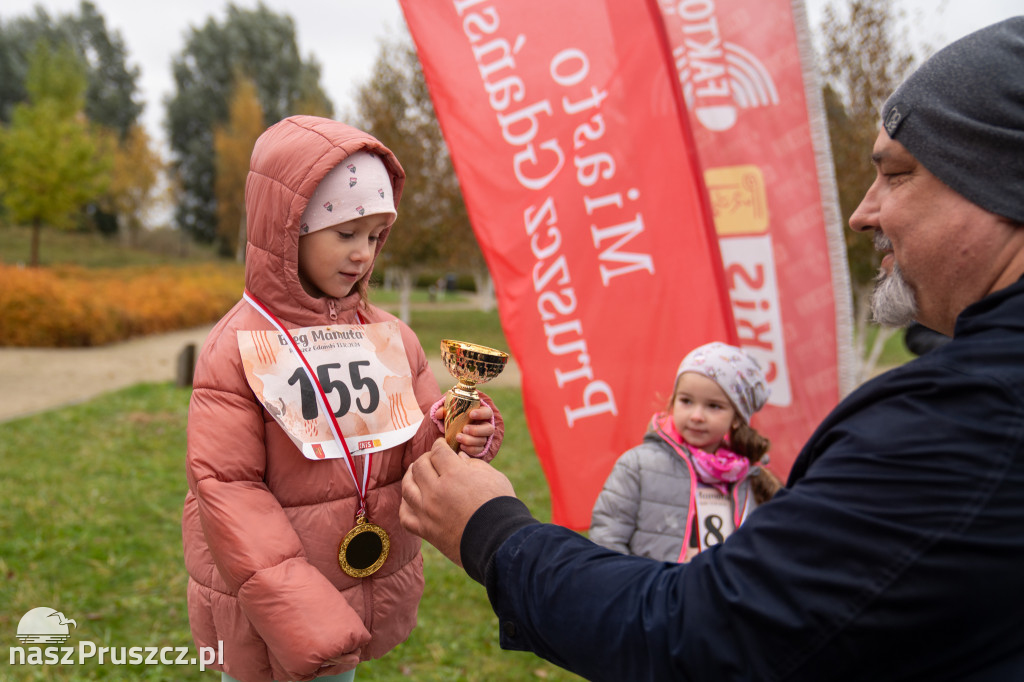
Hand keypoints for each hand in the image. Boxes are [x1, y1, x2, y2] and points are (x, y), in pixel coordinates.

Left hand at [400, 438, 514, 565]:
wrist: (500, 543)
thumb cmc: (501, 507)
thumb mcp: (493, 477)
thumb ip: (473, 464)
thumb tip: (459, 457)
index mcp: (454, 474)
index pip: (438, 451)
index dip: (440, 445)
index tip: (442, 445)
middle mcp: (435, 491)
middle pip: (419, 466)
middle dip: (427, 458)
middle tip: (434, 459)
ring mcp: (427, 512)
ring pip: (407, 487)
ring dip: (411, 476)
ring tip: (417, 473)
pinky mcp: (426, 531)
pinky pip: (405, 515)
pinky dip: (406, 505)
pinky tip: (412, 500)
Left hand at [434, 403, 494, 456]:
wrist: (453, 431)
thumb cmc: (454, 418)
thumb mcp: (450, 412)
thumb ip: (444, 411)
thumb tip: (438, 414)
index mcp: (481, 414)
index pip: (487, 412)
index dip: (481, 413)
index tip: (471, 414)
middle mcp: (485, 426)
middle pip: (489, 429)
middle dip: (477, 430)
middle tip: (464, 429)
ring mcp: (483, 438)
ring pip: (483, 440)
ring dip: (471, 440)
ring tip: (458, 438)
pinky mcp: (480, 448)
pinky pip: (479, 450)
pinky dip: (470, 449)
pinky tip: (461, 446)